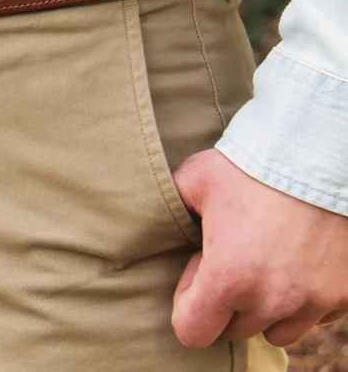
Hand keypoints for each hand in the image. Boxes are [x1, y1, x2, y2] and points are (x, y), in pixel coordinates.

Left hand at [172, 149, 347, 347]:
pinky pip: (313, 317)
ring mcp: (312, 302)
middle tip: (230, 253)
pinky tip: (293, 260)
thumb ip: (172, 206)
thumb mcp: (195, 178)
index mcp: (229, 277)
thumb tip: (159, 221)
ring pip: (276, 330)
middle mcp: (272, 300)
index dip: (187, 303)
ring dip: (264, 306)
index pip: (192, 333)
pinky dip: (300, 299)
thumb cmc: (251, 166)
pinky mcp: (342, 296)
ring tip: (262, 260)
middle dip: (225, 300)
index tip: (198, 266)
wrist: (318, 156)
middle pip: (234, 329)